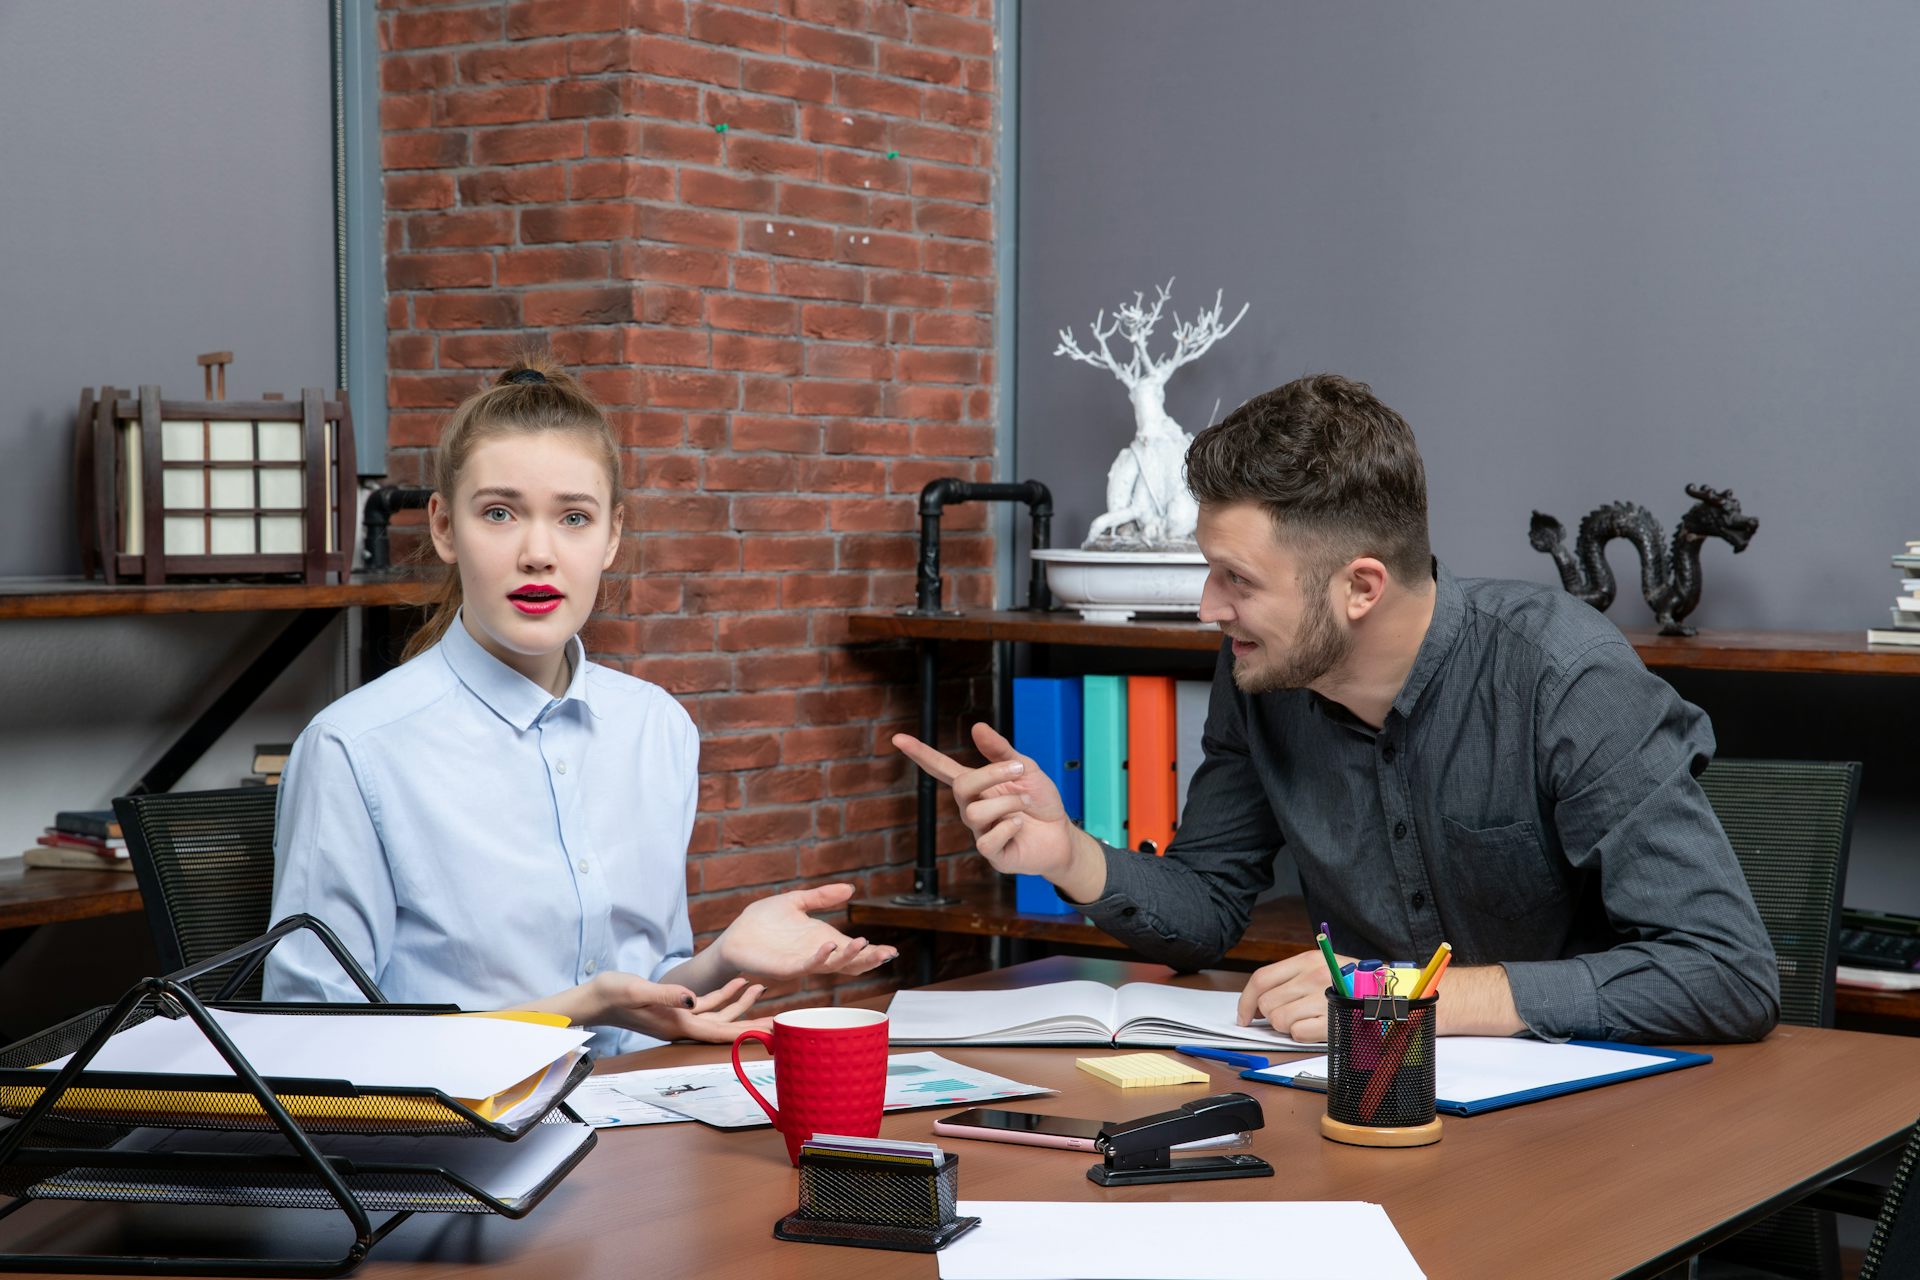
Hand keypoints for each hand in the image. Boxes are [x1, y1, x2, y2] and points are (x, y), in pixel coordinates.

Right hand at [593, 974, 769, 1043]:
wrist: (594, 998)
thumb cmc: (612, 994)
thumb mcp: (639, 990)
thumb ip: (667, 994)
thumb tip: (693, 998)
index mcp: (677, 1025)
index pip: (720, 1034)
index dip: (747, 1034)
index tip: (771, 1034)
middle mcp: (682, 1025)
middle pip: (726, 1029)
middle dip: (753, 1024)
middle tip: (782, 1020)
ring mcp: (679, 1018)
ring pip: (719, 1015)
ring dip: (741, 1003)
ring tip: (763, 988)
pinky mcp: (674, 1008)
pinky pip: (707, 1005)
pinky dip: (724, 995)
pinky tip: (737, 982)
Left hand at [716, 884, 897, 980]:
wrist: (735, 936)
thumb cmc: (762, 922)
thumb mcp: (797, 902)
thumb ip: (822, 897)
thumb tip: (850, 889)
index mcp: (822, 941)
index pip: (853, 950)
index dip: (872, 952)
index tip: (892, 951)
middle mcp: (816, 955)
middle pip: (849, 963)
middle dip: (869, 959)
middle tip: (887, 953)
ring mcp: (803, 963)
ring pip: (832, 966)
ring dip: (850, 957)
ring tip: (865, 944)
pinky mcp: (786, 968)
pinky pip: (807, 965)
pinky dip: (820, 957)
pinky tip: (830, 945)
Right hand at [891, 722, 1088, 886]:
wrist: (1062, 835)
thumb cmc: (1040, 802)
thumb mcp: (1026, 769)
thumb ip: (1001, 751)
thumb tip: (976, 727)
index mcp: (977, 786)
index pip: (942, 769)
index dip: (921, 754)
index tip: (898, 738)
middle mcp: (972, 808)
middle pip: (962, 787)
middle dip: (990, 774)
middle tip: (1018, 769)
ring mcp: (980, 832)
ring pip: (976, 813)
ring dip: (1009, 802)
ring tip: (1027, 803)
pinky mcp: (992, 854)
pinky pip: (986, 841)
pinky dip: (1008, 827)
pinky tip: (1020, 825)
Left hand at [1235, 949, 1353, 1043]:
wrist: (1392, 996)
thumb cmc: (1355, 985)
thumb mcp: (1322, 968)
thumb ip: (1290, 979)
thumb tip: (1258, 1003)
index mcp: (1307, 960)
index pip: (1261, 980)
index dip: (1247, 1001)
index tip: (1244, 1016)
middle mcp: (1313, 977)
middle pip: (1268, 1004)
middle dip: (1272, 1016)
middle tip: (1290, 1016)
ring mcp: (1323, 998)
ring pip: (1279, 1021)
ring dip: (1289, 1026)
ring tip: (1309, 1019)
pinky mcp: (1332, 1021)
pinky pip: (1297, 1034)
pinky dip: (1304, 1036)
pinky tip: (1319, 1027)